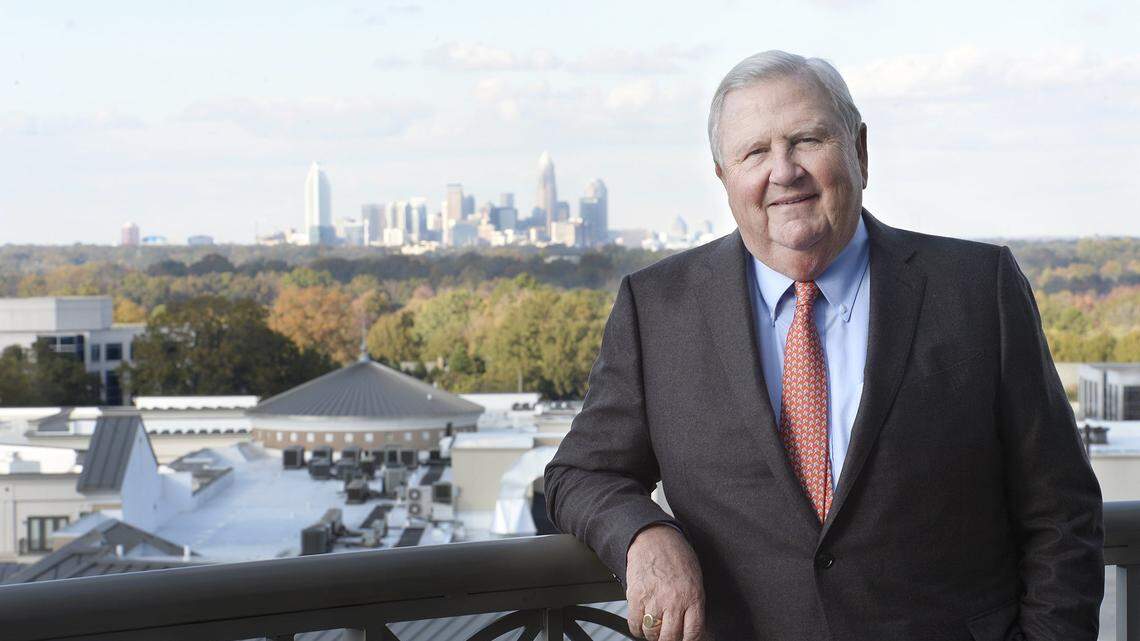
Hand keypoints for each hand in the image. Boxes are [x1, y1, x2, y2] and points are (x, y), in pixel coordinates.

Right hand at [625, 524, 707, 640]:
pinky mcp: (636, 596)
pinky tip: (642, 623)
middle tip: (667, 635)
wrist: (654, 538)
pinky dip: (637, 629)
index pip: (693, 633)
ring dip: (652, 634)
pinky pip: (635, 624)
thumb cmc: (675, 556)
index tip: (684, 639)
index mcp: (693, 596)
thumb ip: (694, 604)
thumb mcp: (694, 579)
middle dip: (668, 640)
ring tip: (654, 627)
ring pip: (652, 633)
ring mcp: (654, 599)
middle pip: (670, 637)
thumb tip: (694, 628)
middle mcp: (674, 600)